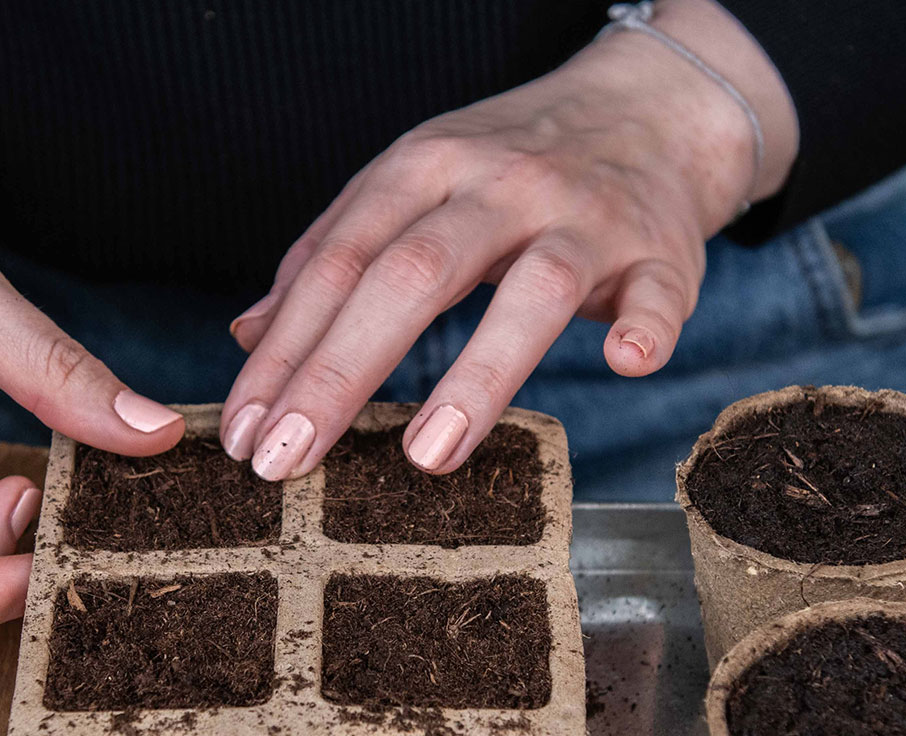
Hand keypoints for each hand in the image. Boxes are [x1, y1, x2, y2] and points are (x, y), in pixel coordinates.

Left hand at [221, 0, 797, 478]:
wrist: (647, 108)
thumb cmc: (505, 169)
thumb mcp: (408, 187)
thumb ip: (329, 257)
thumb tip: (247, 336)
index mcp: (421, 168)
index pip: (337, 263)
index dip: (284, 351)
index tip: (244, 431)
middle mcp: (498, 186)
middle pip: (409, 275)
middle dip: (339, 372)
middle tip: (288, 457)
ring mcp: (584, 216)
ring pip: (530, 289)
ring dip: (479, 373)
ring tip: (426, 455)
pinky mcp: (661, 249)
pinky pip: (659, 291)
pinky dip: (646, 326)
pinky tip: (622, 363)